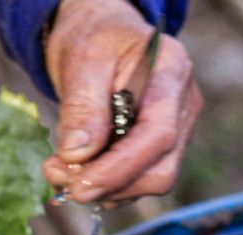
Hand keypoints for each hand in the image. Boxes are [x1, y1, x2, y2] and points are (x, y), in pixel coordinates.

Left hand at [42, 0, 202, 204]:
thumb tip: (77, 155)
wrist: (101, 38)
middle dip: (108, 184)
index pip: (158, 134)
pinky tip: (76, 173)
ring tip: (59, 171)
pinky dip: (105, 187)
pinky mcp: (159, 149)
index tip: (79, 185)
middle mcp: (184, 107)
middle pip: (161, 168)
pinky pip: (138, 182)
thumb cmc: (94, 40)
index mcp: (171, 73)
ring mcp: (177, 131)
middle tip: (58, 176)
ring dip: (103, 189)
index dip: (119, 168)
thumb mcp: (82, 62)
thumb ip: (82, 107)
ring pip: (150, 181)